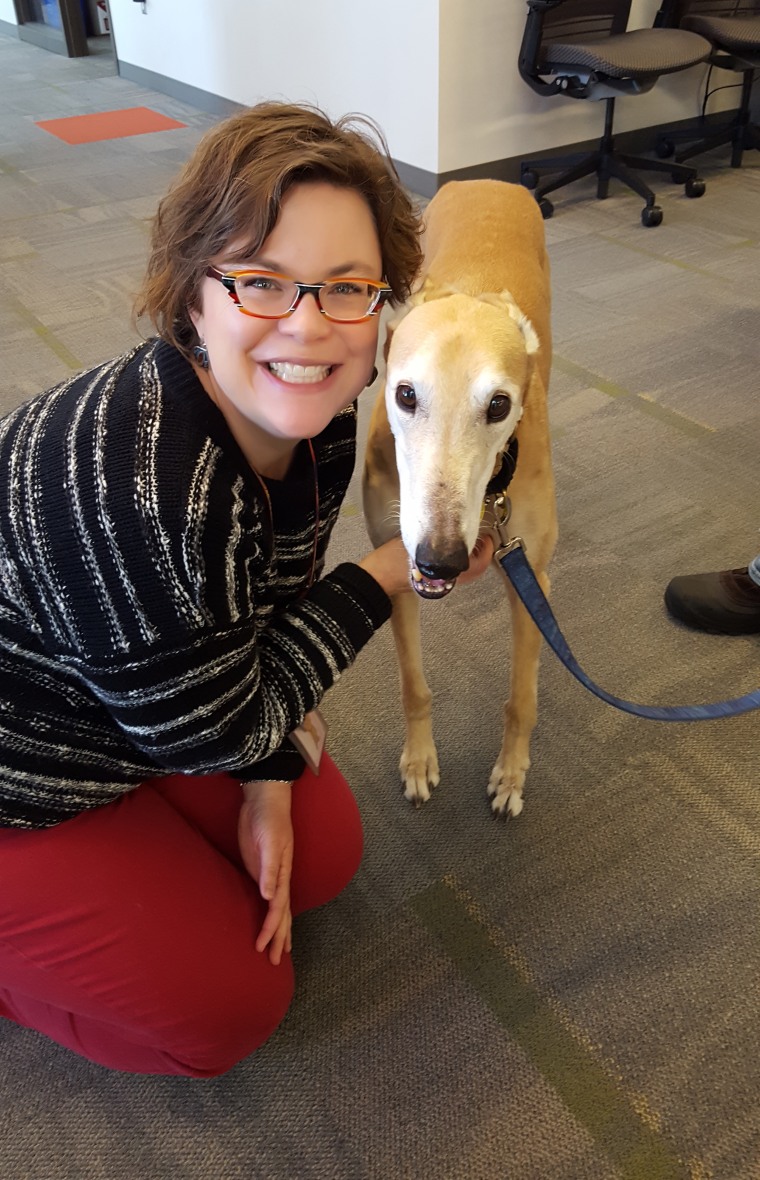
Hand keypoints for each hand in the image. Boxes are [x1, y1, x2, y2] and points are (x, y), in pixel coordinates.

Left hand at [238, 781, 293, 964]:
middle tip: (275, 962)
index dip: (271, 929)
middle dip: (279, 938)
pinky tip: (269, 921)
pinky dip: (269, 913)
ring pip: (277, 909)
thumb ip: (270, 869)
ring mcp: (270, 875)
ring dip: (277, 930)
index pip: (278, 909)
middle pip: (282, 915)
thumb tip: (269, 896)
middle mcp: (278, 879)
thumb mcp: (270, 842)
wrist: (264, 800)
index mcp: (282, 874)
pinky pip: (267, 898)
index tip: (263, 947)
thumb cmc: (269, 818)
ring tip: (278, 951)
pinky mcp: (260, 869)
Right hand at [359, 533, 494, 596]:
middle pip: (476, 571)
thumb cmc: (393, 559)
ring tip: (471, 542)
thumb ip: (435, 533)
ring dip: (473, 559)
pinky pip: (457, 574)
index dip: (486, 550)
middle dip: (483, 555)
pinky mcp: (436, 582)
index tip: (487, 536)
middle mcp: (447, 579)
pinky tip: (456, 550)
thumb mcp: (415, 539)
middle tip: (483, 539)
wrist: (379, 576)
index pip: (476, 563)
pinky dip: (463, 563)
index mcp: (445, 570)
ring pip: (468, 574)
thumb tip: (449, 520)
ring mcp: (442, 582)